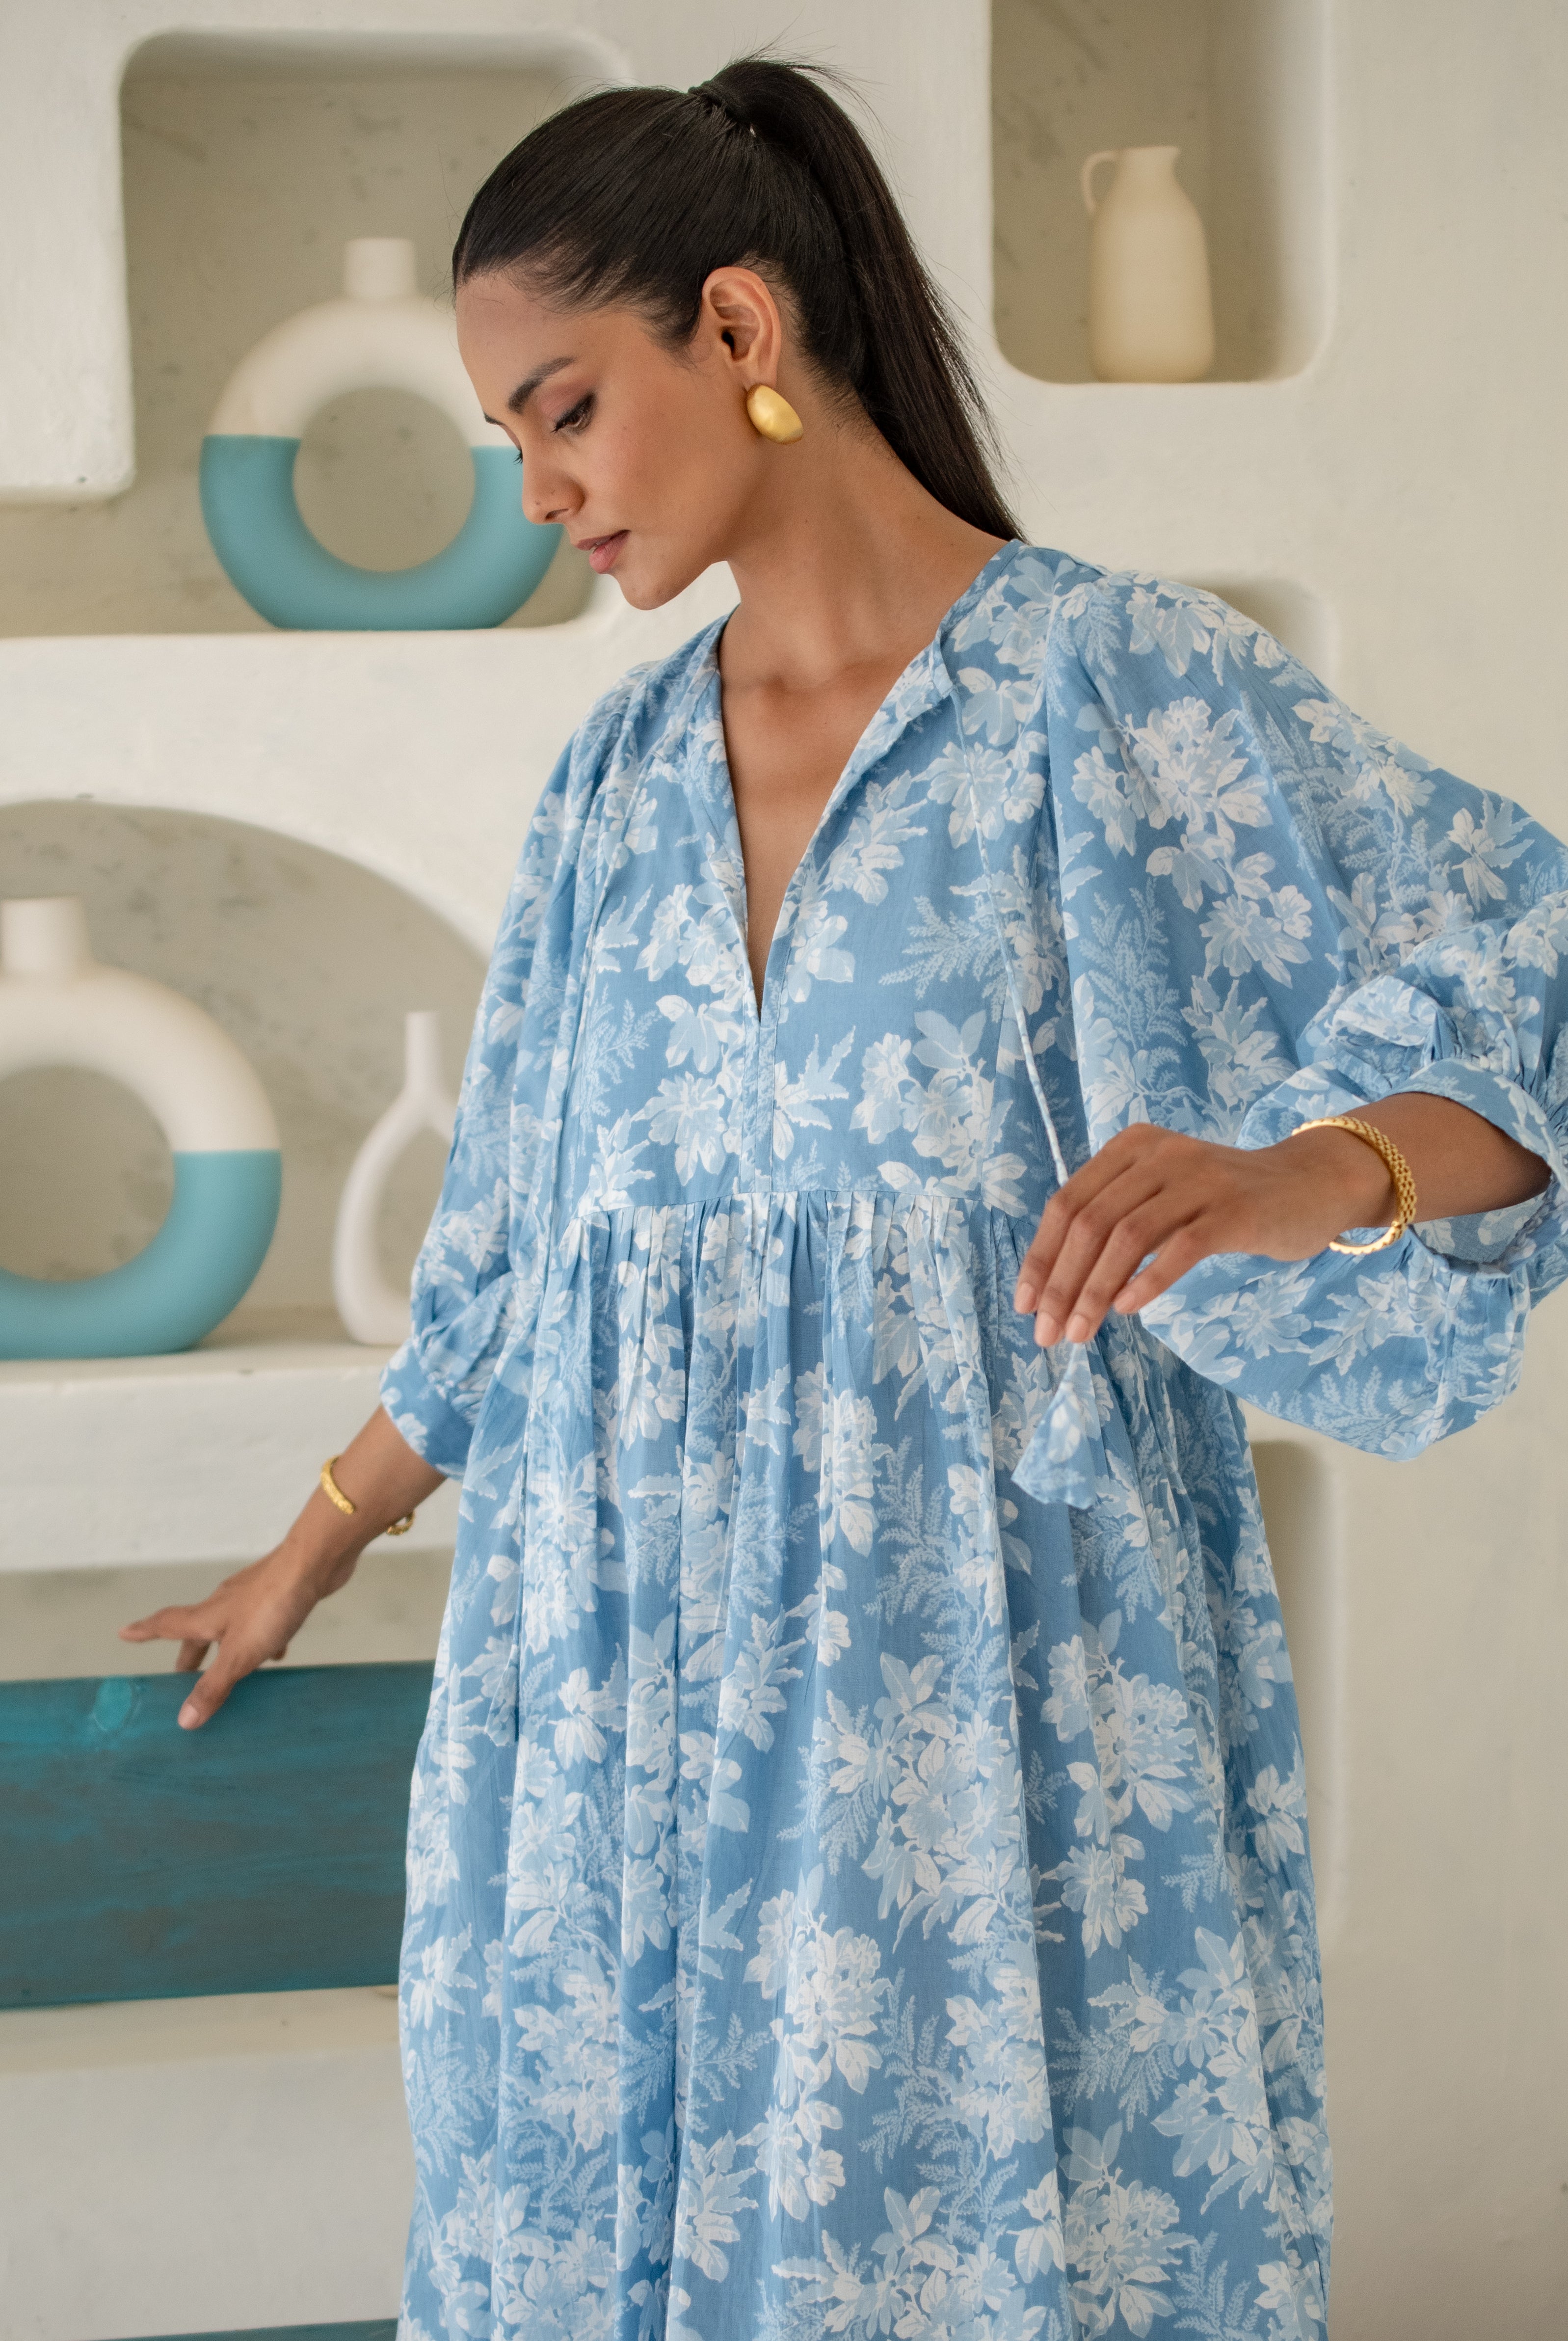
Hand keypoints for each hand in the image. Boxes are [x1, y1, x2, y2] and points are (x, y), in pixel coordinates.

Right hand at [119, 1540, 355, 1728]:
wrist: (315, 1563)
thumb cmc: (272, 1606)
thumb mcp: (239, 1655)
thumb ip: (213, 1686)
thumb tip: (184, 1720)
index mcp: (206, 1617)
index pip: (165, 1625)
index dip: (143, 1632)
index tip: (123, 1632)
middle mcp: (224, 1604)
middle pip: (198, 1631)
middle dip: (189, 1656)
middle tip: (182, 1676)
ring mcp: (251, 1597)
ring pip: (230, 1627)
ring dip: (225, 1649)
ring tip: (228, 1671)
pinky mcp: (277, 1595)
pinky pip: (262, 1623)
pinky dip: (260, 1640)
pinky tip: (277, 1653)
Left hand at [1012, 1119, 1394, 1347]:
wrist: (1311, 1183)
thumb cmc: (1227, 1200)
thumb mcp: (1163, 1194)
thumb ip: (1117, 1219)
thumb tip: (1061, 1283)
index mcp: (1131, 1148)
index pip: (1067, 1203)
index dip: (1041, 1257)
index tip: (1026, 1305)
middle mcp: (1159, 1155)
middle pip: (1089, 1223)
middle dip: (1061, 1284)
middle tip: (1048, 1334)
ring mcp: (1197, 1179)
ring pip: (1126, 1237)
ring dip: (1095, 1291)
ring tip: (1080, 1333)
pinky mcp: (1234, 1208)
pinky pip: (1179, 1247)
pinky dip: (1147, 1280)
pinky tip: (1128, 1309)